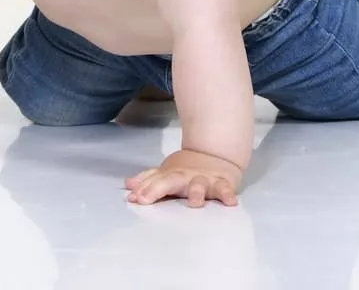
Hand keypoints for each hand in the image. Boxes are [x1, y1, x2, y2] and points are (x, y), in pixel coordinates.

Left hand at [125, 149, 241, 207]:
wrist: (215, 154)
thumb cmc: (187, 169)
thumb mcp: (167, 173)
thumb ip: (148, 180)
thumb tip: (128, 186)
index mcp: (171, 175)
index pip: (155, 181)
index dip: (145, 189)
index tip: (135, 198)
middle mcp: (186, 177)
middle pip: (171, 181)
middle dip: (158, 188)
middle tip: (145, 198)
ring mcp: (204, 180)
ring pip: (199, 186)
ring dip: (196, 193)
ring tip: (194, 203)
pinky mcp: (221, 184)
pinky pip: (225, 190)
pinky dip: (228, 195)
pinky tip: (230, 202)